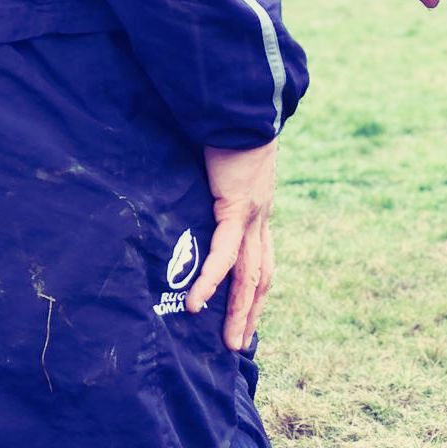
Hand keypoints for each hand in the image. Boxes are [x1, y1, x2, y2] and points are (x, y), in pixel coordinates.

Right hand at [186, 140, 277, 350]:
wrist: (238, 102)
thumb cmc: (221, 127)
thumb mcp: (215, 169)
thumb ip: (206, 191)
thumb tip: (185, 199)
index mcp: (258, 213)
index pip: (261, 263)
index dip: (255, 294)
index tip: (247, 319)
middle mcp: (260, 220)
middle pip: (260, 278)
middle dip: (250, 314)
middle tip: (238, 346)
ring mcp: (253, 216)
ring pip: (249, 276)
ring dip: (237, 311)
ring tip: (227, 342)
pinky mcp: (237, 208)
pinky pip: (225, 252)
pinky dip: (213, 278)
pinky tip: (198, 301)